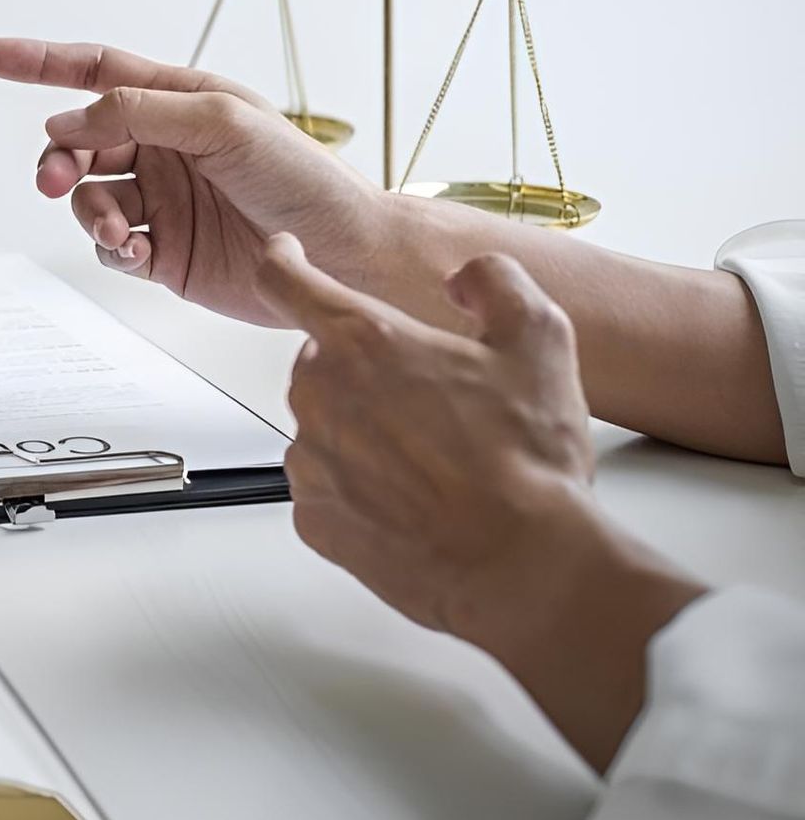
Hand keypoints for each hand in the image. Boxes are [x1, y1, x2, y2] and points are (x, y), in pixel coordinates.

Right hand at [0, 38, 385, 325]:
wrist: (340, 256)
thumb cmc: (301, 177)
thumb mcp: (223, 122)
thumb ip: (141, 112)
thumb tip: (71, 119)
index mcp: (180, 103)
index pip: (95, 73)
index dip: (39, 63)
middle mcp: (165, 149)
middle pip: (79, 143)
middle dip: (60, 159)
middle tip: (58, 179)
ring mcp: (163, 202)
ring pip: (89, 200)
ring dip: (90, 213)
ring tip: (120, 231)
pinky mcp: (166, 253)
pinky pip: (112, 249)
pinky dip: (112, 250)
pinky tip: (137, 251)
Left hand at [255, 233, 704, 768]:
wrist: (521, 564)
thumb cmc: (525, 460)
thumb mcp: (539, 337)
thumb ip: (496, 282)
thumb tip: (466, 278)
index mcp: (364, 342)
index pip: (286, 281)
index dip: (282, 260)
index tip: (282, 255)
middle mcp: (321, 397)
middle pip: (319, 362)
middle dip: (363, 368)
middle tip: (431, 397)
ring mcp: (312, 463)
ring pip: (323, 426)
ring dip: (363, 431)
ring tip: (436, 459)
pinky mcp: (315, 520)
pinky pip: (327, 488)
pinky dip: (360, 489)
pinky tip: (414, 500)